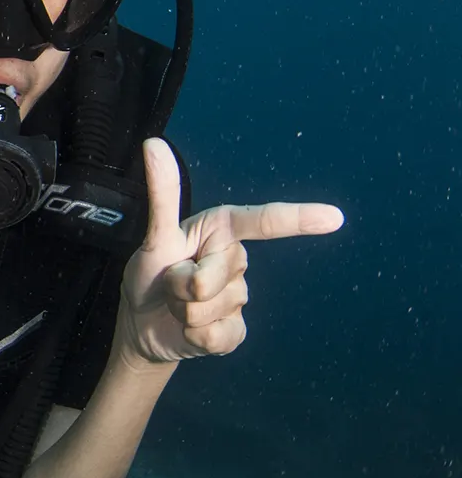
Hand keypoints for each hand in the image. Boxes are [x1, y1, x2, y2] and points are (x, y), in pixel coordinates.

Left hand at [119, 139, 343, 365]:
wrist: (143, 326)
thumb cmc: (150, 274)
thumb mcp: (155, 236)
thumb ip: (162, 195)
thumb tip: (153, 142)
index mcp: (222, 231)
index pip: (263, 222)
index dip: (298, 219)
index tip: (335, 217)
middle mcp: (235, 261)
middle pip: (216, 275)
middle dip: (180, 282)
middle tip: (167, 283)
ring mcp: (239, 297)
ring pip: (210, 306)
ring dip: (181, 309)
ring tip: (173, 304)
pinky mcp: (236, 331)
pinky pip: (218, 334)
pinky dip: (193, 335)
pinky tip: (188, 331)